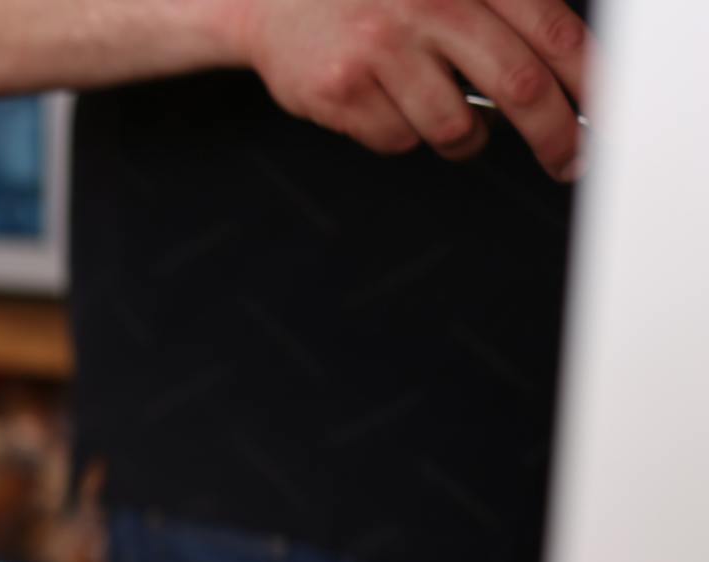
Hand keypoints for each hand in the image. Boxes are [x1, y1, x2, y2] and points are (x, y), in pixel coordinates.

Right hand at [228, 0, 589, 179]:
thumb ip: (499, 14)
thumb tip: (568, 78)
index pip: (552, 32)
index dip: (589, 80)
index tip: (607, 117)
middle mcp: (427, 5)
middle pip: (519, 87)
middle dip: (554, 136)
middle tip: (567, 160)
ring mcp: (381, 50)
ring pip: (456, 129)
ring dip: (463, 137)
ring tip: (441, 112)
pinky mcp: (341, 91)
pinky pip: (398, 141)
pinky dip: (399, 133)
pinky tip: (382, 101)